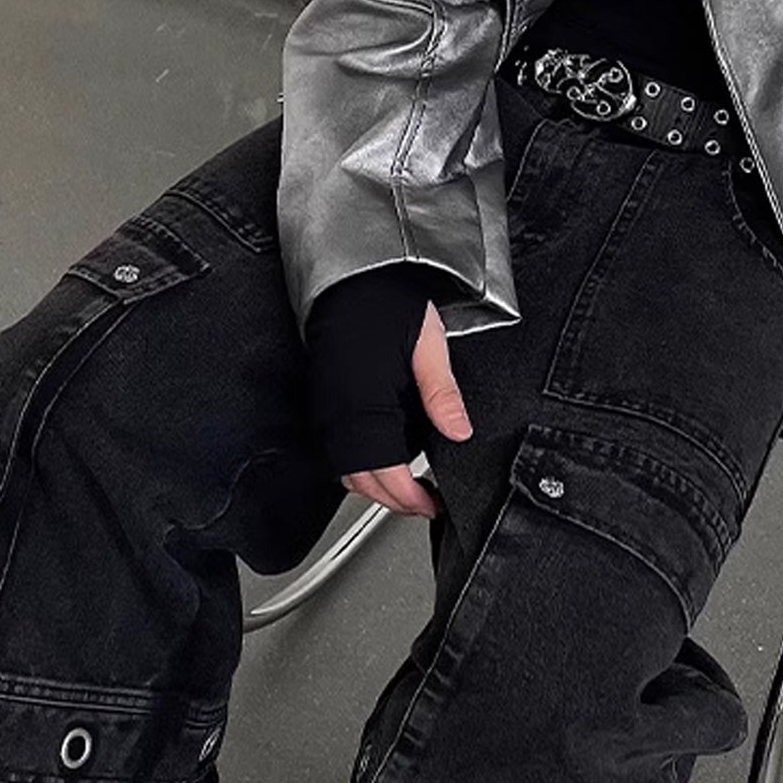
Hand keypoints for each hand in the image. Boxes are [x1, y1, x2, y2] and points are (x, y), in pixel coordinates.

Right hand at [340, 300, 473, 518]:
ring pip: (344, 470)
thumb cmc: (384, 300)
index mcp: (364, 401)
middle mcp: (337, 410)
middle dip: (393, 500)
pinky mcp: (323, 401)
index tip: (431, 506)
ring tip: (408, 489)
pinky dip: (360, 466)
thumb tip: (459, 431)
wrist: (350, 277)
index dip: (408, 498)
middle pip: (360, 481)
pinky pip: (336, 450)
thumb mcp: (428, 343)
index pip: (383, 472)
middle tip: (424, 505)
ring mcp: (326, 408)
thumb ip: (442, 392)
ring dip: (375, 487)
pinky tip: (384, 460)